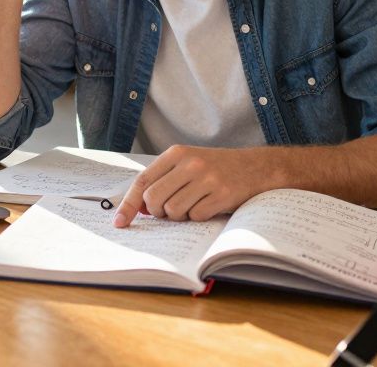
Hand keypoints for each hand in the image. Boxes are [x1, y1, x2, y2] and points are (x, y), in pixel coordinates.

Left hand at [112, 146, 272, 227]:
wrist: (257, 167)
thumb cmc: (217, 168)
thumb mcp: (188, 164)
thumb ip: (162, 180)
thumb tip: (138, 206)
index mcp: (176, 153)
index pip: (142, 181)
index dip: (128, 203)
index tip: (119, 222)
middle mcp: (190, 163)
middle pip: (153, 199)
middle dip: (157, 212)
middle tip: (169, 211)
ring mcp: (206, 179)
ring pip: (172, 211)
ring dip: (179, 216)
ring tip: (193, 205)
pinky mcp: (221, 195)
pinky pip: (195, 217)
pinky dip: (198, 217)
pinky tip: (209, 206)